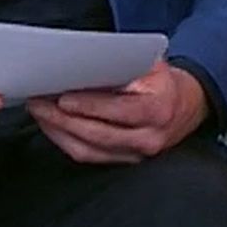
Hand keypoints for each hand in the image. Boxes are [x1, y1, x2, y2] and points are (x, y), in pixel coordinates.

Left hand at [25, 60, 207, 164]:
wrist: (187, 106)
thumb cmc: (163, 82)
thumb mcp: (152, 65)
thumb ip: (124, 66)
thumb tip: (82, 64)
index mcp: (158, 110)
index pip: (118, 112)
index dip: (89, 106)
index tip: (62, 98)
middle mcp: (149, 138)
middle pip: (98, 135)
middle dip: (63, 120)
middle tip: (39, 103)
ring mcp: (137, 155)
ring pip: (89, 151)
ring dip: (59, 132)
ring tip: (39, 113)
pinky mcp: (125, 162)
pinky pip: (90, 157)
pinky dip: (66, 141)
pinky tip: (53, 126)